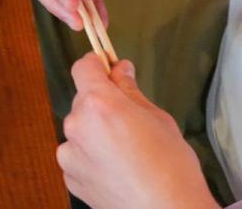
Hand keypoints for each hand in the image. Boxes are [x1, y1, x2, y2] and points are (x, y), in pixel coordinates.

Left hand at [58, 56, 217, 208]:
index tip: (108, 67)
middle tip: (131, 120)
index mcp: (99, 104)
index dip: (96, 64)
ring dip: (96, 133)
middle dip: (103, 104)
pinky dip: (92, 157)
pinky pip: (78, 155)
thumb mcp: (158, 119)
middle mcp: (76, 125)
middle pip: (83, 101)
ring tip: (127, 152)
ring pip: (81, 130)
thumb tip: (120, 70)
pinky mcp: (70, 176)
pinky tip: (117, 169)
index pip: (83, 68)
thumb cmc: (172, 168)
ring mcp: (70, 153)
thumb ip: (131, 91)